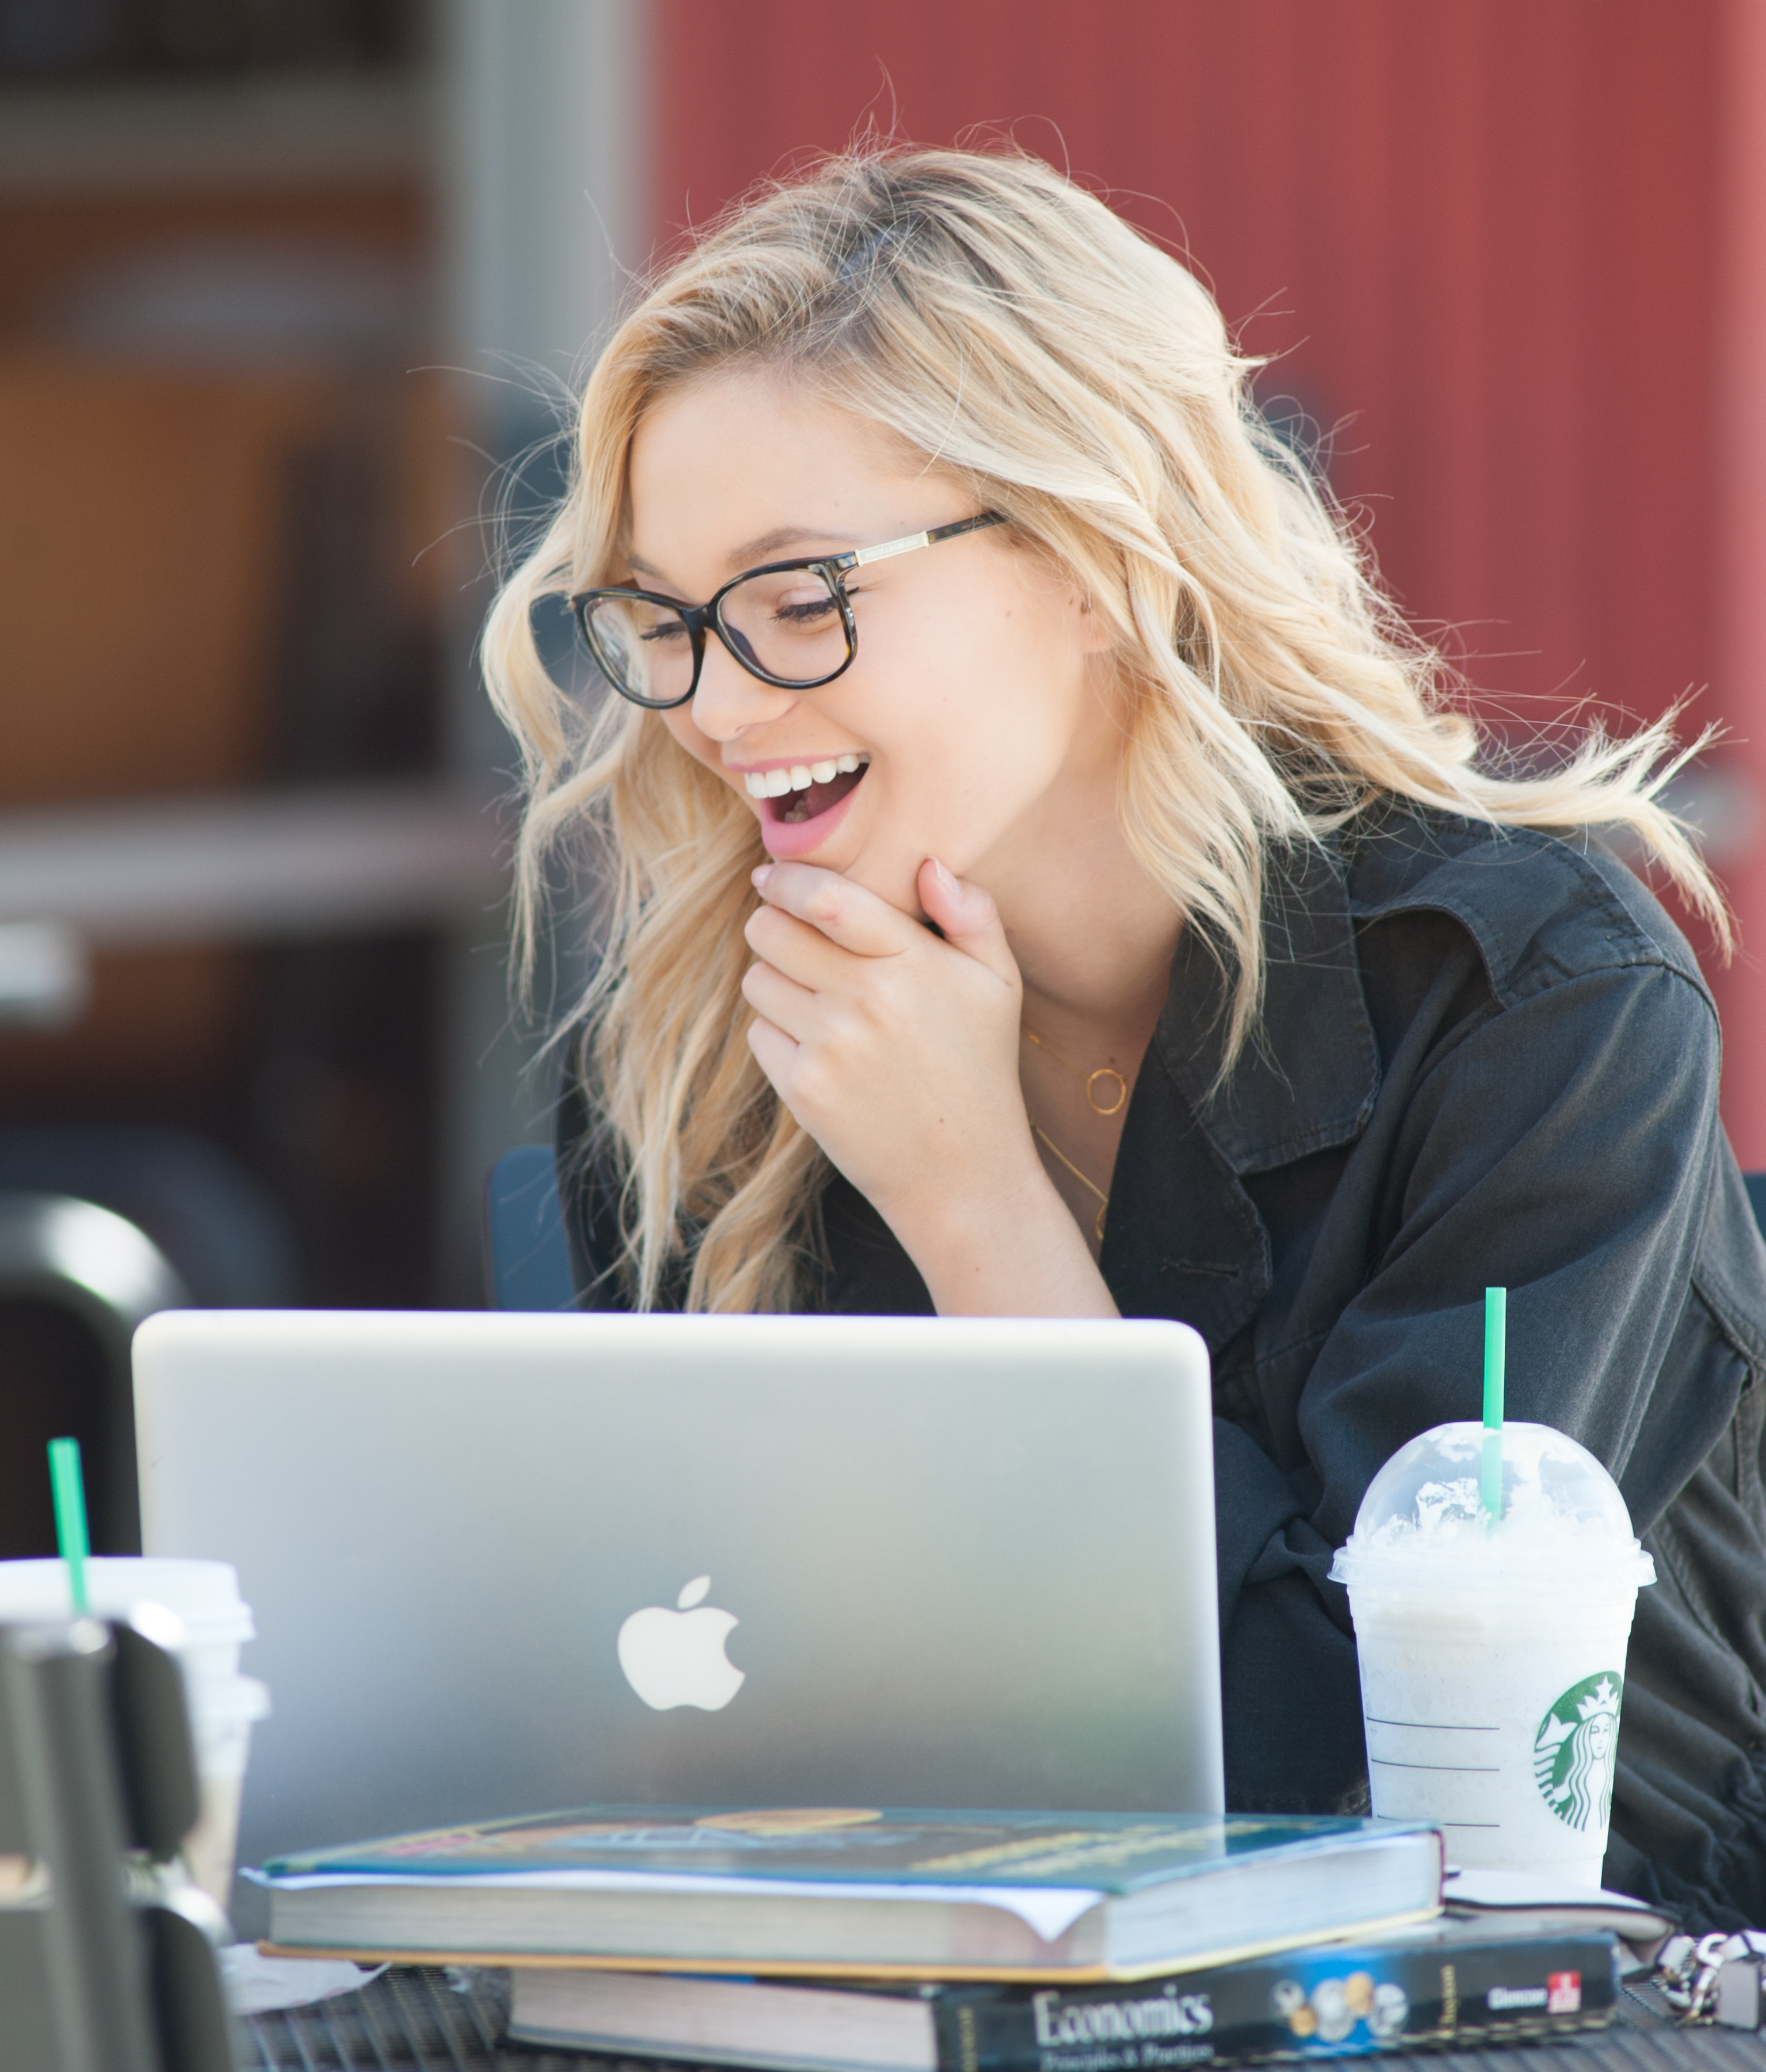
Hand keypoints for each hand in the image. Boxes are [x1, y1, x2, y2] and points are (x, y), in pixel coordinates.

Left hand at [742, 859, 1117, 1314]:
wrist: (963, 1174)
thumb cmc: (979, 1070)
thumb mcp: (999, 985)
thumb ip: (973, 915)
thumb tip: (927, 865)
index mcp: (913, 962)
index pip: (827, 899)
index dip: (788, 880)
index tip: (772, 877)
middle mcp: (868, 998)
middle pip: (770, 932)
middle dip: (770, 926)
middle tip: (789, 938)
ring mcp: (831, 1045)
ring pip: (758, 980)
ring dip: (774, 981)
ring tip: (814, 1001)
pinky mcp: (803, 1089)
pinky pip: (760, 1034)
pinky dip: (778, 1034)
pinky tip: (818, 1049)